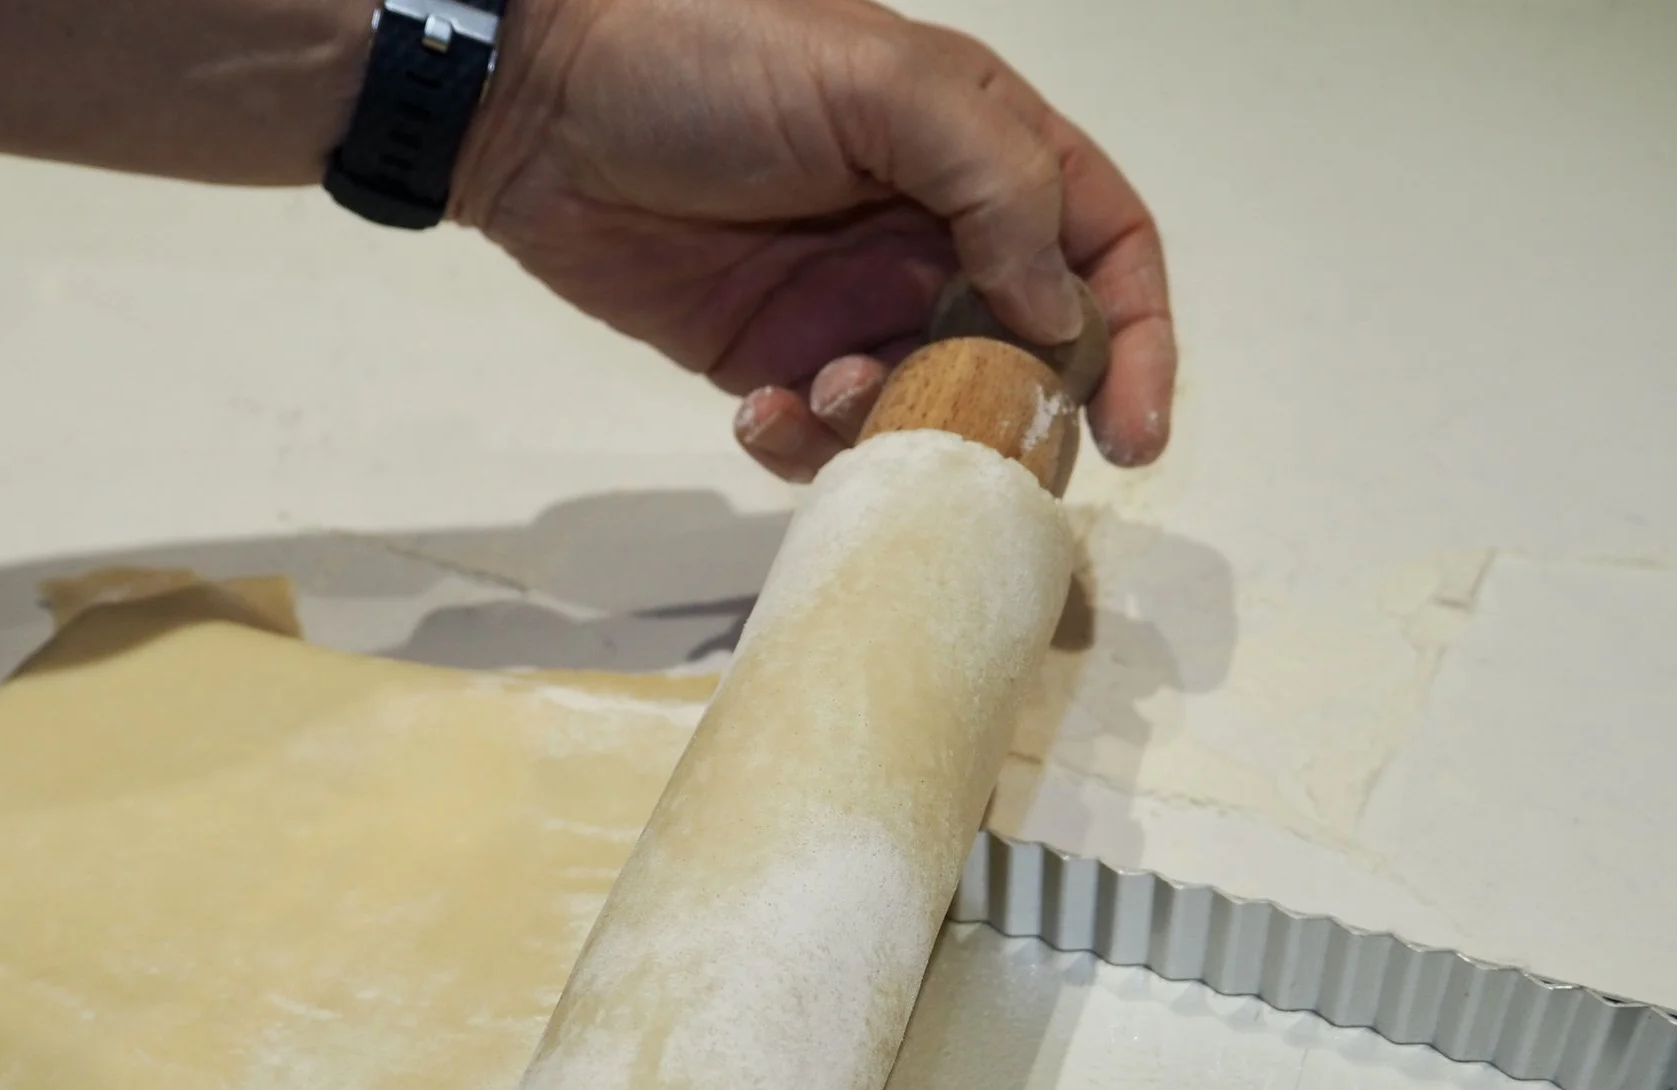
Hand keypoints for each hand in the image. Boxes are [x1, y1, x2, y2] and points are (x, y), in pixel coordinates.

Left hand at [455, 0, 1174, 481]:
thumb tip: (1059, 312)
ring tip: (821, 393)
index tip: (1132, 431)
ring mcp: (851, 305)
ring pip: (925, 413)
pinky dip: (801, 445)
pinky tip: (755, 410)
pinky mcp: (769, 360)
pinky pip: (820, 437)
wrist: (540, 105)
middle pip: (1027, 355)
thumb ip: (994, 183)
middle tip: (960, 439)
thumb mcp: (878, 85)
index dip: (1136, 341)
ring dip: (893, 431)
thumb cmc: (710, 58)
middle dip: (1007, 412)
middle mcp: (934, 234)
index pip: (1103, 250)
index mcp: (982, 149)